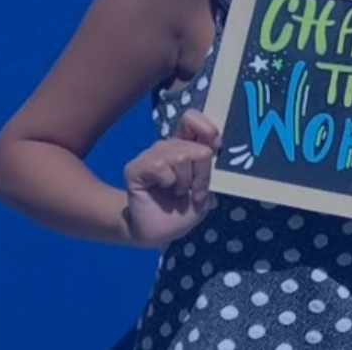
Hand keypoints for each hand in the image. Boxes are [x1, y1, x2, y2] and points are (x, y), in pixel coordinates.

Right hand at [121, 109, 218, 247]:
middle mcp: (166, 147)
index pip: (192, 119)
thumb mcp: (203, 190)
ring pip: (180, 156)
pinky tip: (163, 190)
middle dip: (200, 174)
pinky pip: (160, 165)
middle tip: (192, 192)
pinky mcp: (135, 168)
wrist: (158, 233)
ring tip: (177, 193)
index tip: (216, 147)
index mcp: (183, 147)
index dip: (206, 128)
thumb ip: (207, 168)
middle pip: (194, 147)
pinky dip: (169, 181)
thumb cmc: (181, 211)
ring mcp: (149, 156)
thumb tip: (212, 145)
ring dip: (184, 181)